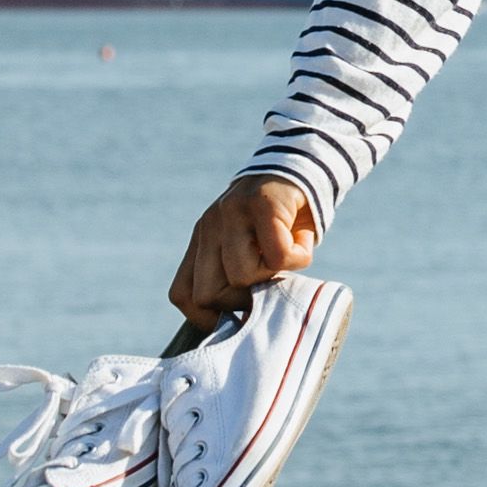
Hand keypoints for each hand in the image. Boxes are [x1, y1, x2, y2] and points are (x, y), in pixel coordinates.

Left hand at [171, 174, 319, 326]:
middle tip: (268, 283)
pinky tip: (301, 242)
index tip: (237, 317)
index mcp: (202, 240)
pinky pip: (277, 257)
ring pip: (241, 276)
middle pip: (208, 294)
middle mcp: (209, 226)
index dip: (207, 318)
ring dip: (272, 276)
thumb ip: (239, 277)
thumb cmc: (281, 218)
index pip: (183, 294)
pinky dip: (298, 259)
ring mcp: (232, 213)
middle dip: (242, 302)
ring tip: (286, 256)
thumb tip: (245, 323)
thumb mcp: (249, 246)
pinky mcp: (262, 204)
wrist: (303, 163)